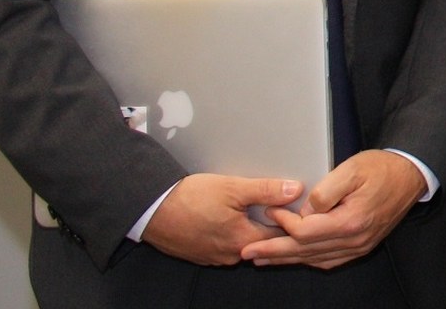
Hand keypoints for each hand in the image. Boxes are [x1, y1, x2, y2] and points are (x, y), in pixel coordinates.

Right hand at [142, 173, 300, 265]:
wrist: (151, 209)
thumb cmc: (189, 199)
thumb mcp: (233, 188)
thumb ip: (267, 190)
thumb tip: (295, 190)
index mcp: (243, 240)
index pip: (281, 235)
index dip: (289, 218)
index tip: (293, 205)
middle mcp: (231, 255)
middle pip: (262, 241)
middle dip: (269, 224)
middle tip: (271, 204)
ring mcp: (215, 257)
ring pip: (243, 243)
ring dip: (248, 229)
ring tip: (248, 209)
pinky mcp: (201, 255)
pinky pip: (225, 246)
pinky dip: (230, 234)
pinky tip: (226, 218)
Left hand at [240, 150, 425, 268]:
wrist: (410, 175)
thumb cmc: (382, 169)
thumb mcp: (350, 169)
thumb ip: (324, 192)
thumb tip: (304, 211)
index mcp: (350, 221)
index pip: (306, 231)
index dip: (284, 222)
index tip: (270, 211)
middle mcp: (355, 239)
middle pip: (305, 251)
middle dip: (274, 252)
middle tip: (248, 253)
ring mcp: (359, 245)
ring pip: (315, 258)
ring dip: (287, 259)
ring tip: (264, 259)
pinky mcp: (361, 245)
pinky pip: (329, 260)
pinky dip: (308, 260)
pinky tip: (296, 257)